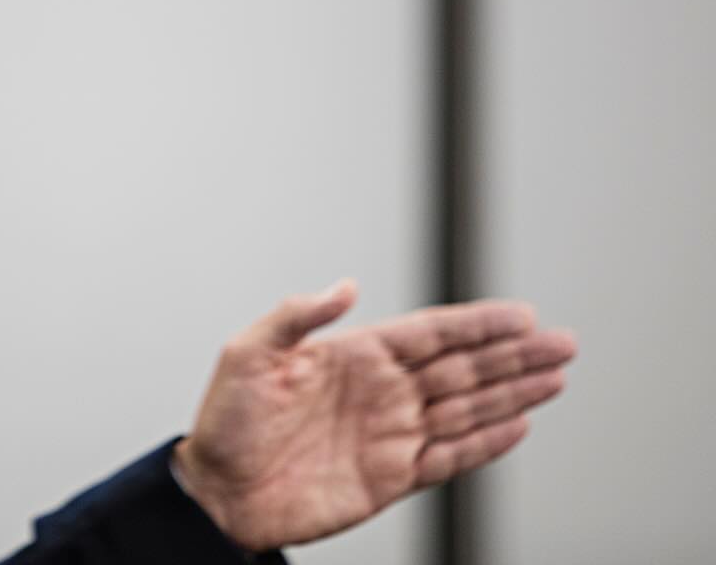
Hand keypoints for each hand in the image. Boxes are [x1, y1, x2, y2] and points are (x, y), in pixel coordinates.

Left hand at [172, 281, 576, 550]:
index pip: (429, 333)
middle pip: (463, 367)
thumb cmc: (224, 422)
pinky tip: (518, 425)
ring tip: (556, 377)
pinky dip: (486, 443)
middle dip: (513, 354)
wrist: (217, 493)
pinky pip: (450, 455)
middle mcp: (380, 392)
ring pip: (467, 408)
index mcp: (352, 356)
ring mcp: (389, 434)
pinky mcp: (391, 476)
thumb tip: (344, 285)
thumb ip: (297, 316)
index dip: (476, 324)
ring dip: (513, 393)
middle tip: (561, 342)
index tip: (520, 314)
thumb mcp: (248, 354)